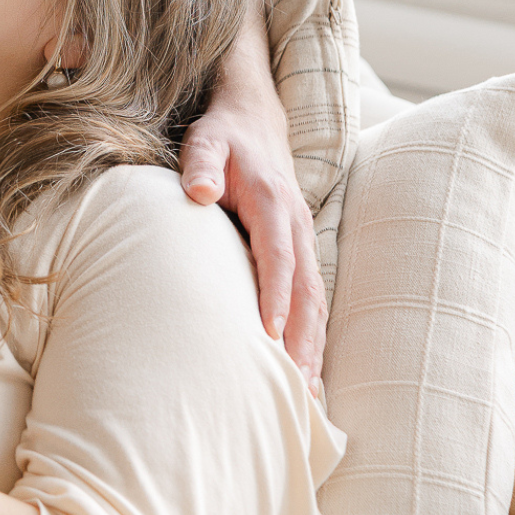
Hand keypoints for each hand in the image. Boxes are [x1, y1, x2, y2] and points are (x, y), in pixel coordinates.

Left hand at [180, 97, 325, 385]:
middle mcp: (296, 225)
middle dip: (303, 339)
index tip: (268, 335)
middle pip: (307, 290)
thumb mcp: (205, 140)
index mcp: (273, 203)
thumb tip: (198, 191)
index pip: (278, 257)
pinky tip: (306, 368)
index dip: (275, 297)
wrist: (254, 121)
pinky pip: (312, 297)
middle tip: (295, 387)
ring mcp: (303, 239)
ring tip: (307, 394)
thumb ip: (200, 164)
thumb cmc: (223, 137)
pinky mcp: (301, 250)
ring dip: (313, 345)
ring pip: (316, 300)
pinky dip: (313, 334)